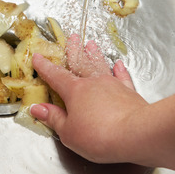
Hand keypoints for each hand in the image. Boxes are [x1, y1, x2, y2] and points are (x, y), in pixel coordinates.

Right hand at [30, 34, 148, 162]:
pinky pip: (123, 77)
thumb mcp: (68, 132)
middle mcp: (93, 83)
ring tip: (91, 44)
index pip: (56, 76)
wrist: (136, 134)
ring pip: (101, 65)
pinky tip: (119, 65)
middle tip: (72, 38)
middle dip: (74, 51)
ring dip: (95, 55)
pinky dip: (120, 70)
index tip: (38, 58)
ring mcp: (113, 85)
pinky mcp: (129, 93)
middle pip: (80, 63)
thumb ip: (53, 118)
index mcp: (74, 91)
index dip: (45, 67)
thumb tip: (38, 108)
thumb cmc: (99, 136)